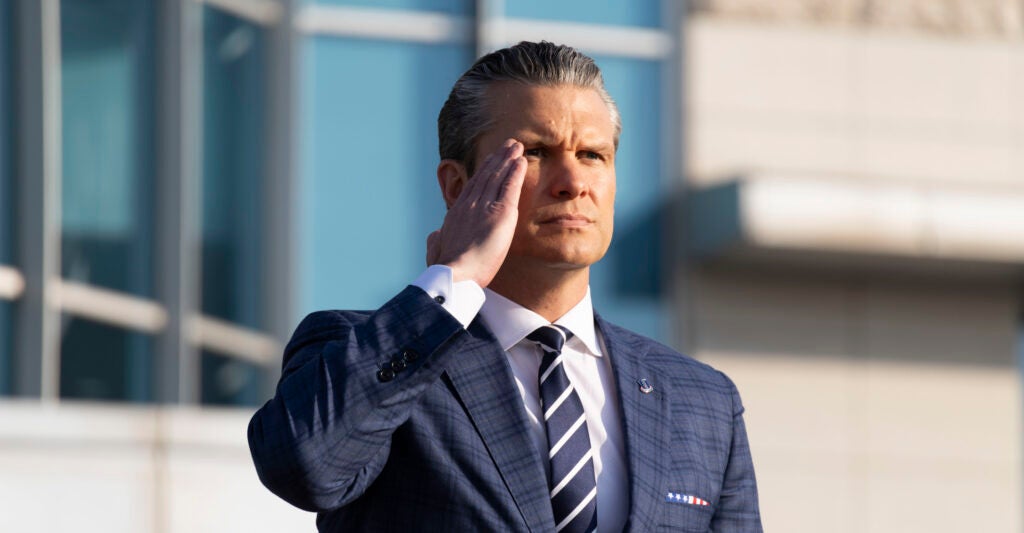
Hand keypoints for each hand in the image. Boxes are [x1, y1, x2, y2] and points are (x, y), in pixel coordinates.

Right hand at [426, 139, 525, 287]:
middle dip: (496, 159)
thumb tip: (435, 235)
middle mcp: (469, 205)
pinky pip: (509, 187)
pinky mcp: (501, 213)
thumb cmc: (445, 268)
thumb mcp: (436, 250)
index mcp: (456, 214)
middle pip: (486, 176)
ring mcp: (484, 206)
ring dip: (507, 159)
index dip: (482, 172)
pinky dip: (515, 172)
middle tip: (506, 145)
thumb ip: (436, 240)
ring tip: (516, 146)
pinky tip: (521, 160)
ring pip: (497, 177)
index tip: (489, 161)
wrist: (455, 273)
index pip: (472, 187)